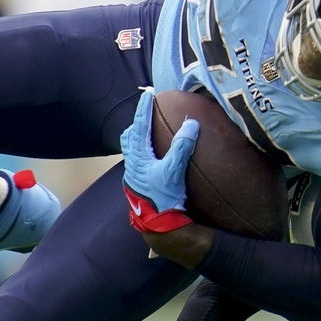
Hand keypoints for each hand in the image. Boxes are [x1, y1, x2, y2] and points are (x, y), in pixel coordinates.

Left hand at [120, 89, 198, 232]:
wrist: (158, 226)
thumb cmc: (164, 198)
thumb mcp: (174, 171)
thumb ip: (182, 146)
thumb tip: (191, 123)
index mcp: (138, 157)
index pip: (140, 126)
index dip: (144, 109)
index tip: (148, 94)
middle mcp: (133, 165)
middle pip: (130, 137)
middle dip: (138, 123)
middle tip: (146, 113)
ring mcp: (135, 176)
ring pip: (132, 150)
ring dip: (139, 139)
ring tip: (148, 133)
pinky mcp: (141, 185)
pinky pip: (139, 161)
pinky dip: (144, 152)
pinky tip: (154, 158)